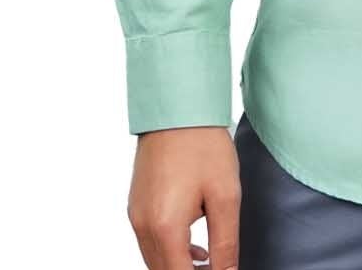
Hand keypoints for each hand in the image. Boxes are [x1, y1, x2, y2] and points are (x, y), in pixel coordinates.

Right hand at [126, 125, 239, 269]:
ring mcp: (136, 215)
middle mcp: (143, 225)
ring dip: (178, 266)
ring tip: (208, 261)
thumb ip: (225, 243)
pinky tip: (193, 246)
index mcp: (165, 227)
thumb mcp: (225, 195)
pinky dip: (169, 251)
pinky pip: (149, 241)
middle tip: (218, 267)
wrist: (178, 108)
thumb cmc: (204, 146)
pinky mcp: (136, 204)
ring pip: (155, 260)